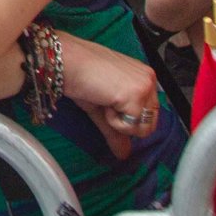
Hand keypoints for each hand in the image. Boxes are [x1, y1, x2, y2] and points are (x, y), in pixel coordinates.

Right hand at [59, 33, 161, 160]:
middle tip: (106, 103)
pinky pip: (130, 127)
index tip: (109, 104)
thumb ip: (116, 130)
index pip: (149, 114)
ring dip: (120, 122)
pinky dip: (113, 120)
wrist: (66, 61)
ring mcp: (145, 87)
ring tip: (104, 100)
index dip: (127, 118)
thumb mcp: (101, 106)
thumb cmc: (78, 75)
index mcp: (142, 77)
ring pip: (143, 129)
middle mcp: (148, 79)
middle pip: (150, 124)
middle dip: (125, 123)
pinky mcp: (136, 95)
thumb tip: (124, 154)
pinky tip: (103, 99)